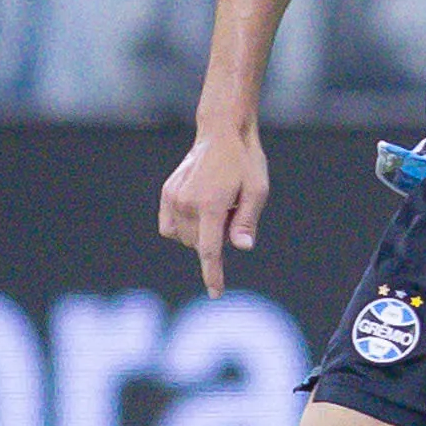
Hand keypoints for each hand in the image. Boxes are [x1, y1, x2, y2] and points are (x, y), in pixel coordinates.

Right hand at [159, 123, 268, 295]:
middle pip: (199, 244)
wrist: (221, 133)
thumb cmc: (245, 161)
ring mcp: (173, 198)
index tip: (215, 293)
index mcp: (212, 204)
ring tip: (217, 206)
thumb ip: (248, 220)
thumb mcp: (258, 190)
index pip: (209, 250)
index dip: (213, 274)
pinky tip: (198, 213)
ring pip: (185, 238)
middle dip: (216, 239)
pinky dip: (184, 229)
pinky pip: (170, 228)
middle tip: (232, 212)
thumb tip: (242, 247)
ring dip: (200, 233)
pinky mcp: (167, 193)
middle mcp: (187, 203)